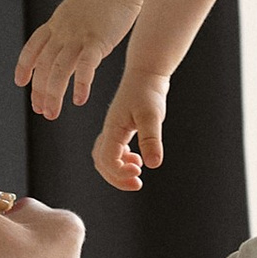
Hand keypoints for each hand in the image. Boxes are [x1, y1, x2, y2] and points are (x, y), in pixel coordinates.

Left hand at [16, 0, 138, 120]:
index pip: (33, 48)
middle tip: (40, 110)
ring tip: (52, 113)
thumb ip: (69, 25)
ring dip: (53, 94)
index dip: (25, 66)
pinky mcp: (96, 40)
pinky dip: (80, 85)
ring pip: (58, 70)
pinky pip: (84, 67)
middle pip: (43, 65)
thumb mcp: (77, 9)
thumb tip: (66, 37)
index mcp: (56, 23)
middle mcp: (62, 31)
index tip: (20, 83)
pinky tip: (79, 100)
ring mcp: (78, 36)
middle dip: (39, 90)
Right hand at [93, 64, 171, 193]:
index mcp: (113, 129)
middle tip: (137, 184)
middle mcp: (109, 131)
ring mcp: (113, 130)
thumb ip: (151, 139)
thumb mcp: (152, 115)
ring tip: (138, 172)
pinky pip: (113, 151)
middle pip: (102, 163)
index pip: (107, 160)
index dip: (120, 172)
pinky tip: (139, 160)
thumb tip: (154, 164)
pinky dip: (122, 161)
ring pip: (106, 158)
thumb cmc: (148, 91)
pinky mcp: (120, 129)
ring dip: (118, 171)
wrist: (146, 73)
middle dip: (117, 177)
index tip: (139, 172)